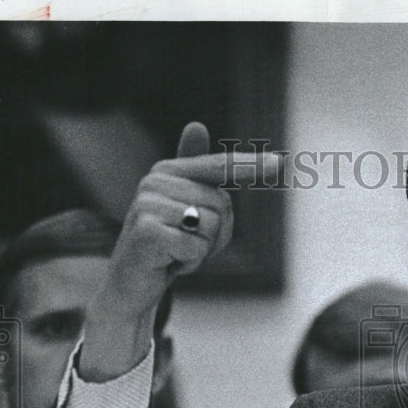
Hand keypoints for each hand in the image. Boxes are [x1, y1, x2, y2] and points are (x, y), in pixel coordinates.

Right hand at [105, 122, 235, 316]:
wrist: (129, 283)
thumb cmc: (166, 245)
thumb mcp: (185, 207)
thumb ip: (196, 173)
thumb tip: (196, 123)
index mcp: (168, 171)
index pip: (218, 166)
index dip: (249, 165)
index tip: (278, 163)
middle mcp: (155, 181)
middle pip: (223, 204)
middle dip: (217, 235)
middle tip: (189, 245)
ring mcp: (148, 205)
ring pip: (212, 226)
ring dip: (203, 251)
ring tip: (178, 253)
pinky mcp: (147, 232)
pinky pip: (196, 247)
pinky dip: (190, 263)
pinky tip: (169, 263)